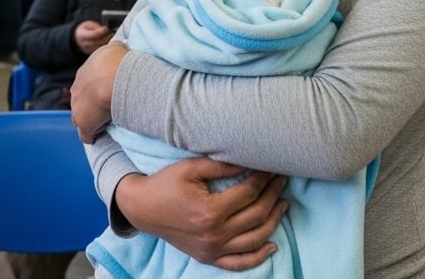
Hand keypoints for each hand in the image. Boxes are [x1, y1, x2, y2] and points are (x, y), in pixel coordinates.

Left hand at [71, 41, 126, 141]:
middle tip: (105, 107)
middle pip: (80, 101)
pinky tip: (98, 136)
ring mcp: (78, 108)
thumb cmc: (116, 61)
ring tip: (103, 122)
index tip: (107, 92)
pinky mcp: (84, 124)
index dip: (96, 89)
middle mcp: (76, 90)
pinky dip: (91, 135)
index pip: (86, 84)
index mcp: (83, 73)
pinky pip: (85, 135)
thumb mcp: (116, 48)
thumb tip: (119, 47)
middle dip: (90, 104)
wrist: (111, 77)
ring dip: (89, 120)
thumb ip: (115, 49)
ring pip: (79, 118)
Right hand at [73, 20, 112, 54]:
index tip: (106, 28)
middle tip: (111, 33)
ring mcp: (87, 50)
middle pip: (97, 42)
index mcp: (81, 35)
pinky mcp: (92, 53)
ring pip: (100, 47)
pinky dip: (105, 45)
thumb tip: (105, 30)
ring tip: (110, 36)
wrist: (78, 37)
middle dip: (106, 37)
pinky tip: (107, 41)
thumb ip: (96, 27)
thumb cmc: (84, 30)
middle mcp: (84, 44)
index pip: (93, 35)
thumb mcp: (88, 24)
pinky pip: (100, 50)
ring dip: (106, 42)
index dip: (101, 31)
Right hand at [114, 159, 288, 268]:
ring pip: (255, 240)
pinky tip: (272, 245)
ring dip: (274, 222)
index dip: (263, 179)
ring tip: (283, 204)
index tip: (271, 168)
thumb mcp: (191, 168)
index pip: (248, 193)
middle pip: (256, 215)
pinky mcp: (208, 258)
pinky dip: (258, 257)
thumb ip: (222, 165)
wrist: (142, 208)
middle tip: (281, 181)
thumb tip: (251, 160)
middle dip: (273, 196)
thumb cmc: (165, 184)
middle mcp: (214, 234)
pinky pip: (239, 263)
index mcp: (210, 211)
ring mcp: (212, 249)